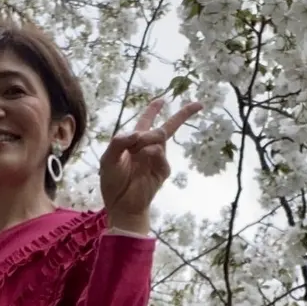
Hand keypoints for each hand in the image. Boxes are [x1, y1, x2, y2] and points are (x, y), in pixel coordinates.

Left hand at [98, 98, 202, 234]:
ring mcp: (157, 158)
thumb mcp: (108, 158)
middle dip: (182, 115)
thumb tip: (138, 133)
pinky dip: (149, 152)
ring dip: (145, 138)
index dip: (153, 109)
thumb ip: (119, 142)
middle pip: (167, 127)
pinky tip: (141, 157)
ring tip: (134, 152)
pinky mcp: (162, 170)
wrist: (121, 205)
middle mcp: (148, 147)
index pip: (146, 121)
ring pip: (159, 136)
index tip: (162, 100)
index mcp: (134, 142)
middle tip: (198, 105)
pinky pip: (159, 152)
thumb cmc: (112, 182)